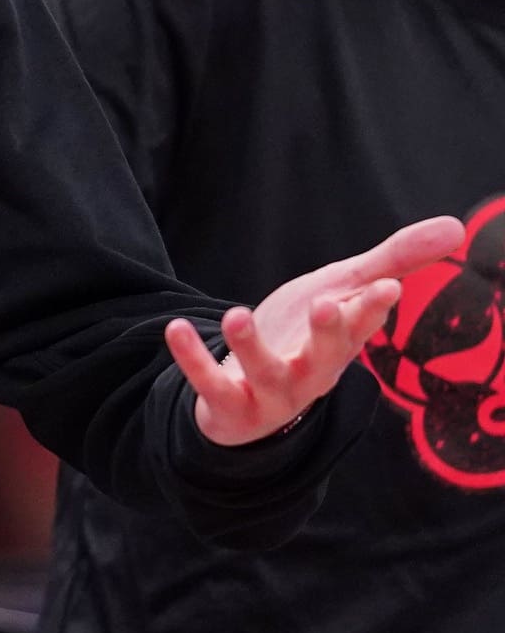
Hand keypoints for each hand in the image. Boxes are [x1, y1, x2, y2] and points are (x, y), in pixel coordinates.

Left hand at [166, 215, 465, 446]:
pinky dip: (194, 360)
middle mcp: (312, 372)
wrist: (250, 399)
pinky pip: (211, 385)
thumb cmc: (303, 336)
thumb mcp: (342, 292)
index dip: (373, 309)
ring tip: (235, 313)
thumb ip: (394, 261)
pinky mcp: (229, 404)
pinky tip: (176, 329)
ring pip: (268, 375)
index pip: (362, 326)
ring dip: (252, 347)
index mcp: (340, 344)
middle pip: (327, 357)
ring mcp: (271, 392)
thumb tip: (456, 228)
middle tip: (328, 304)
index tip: (387, 286)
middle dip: (329, 333)